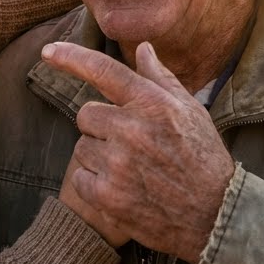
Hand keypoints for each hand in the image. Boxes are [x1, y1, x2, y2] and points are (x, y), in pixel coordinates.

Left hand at [40, 41, 233, 263]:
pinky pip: (80, 177)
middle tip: (129, 143)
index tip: (48, 51)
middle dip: (101, 126)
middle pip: (86, 114)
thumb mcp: (191, 111)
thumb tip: (142, 48)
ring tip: (132, 169)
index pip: (104, 71)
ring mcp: (118, 164)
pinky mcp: (107, 196)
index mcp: (153, 104)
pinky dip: (94, 184)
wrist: (215, 215)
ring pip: (82, 147)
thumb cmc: (204, 158)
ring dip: (99, 156)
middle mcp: (132, 129)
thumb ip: (161, 78)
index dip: (71, 57)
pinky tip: (122, 189)